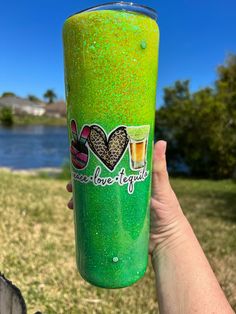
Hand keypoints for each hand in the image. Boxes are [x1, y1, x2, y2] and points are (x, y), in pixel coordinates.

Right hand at [66, 140, 186, 258]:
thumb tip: (161, 141)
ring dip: (80, 199)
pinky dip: (86, 215)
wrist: (168, 243)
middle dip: (82, 183)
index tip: (81, 160)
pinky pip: (97, 217)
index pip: (110, 169)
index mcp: (131, 181)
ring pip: (95, 201)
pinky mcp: (115, 223)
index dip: (95, 165)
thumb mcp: (162, 188)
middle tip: (70, 184)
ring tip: (70, 202)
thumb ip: (159, 167)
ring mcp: (117, 209)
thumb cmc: (168, 212)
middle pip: (98, 184)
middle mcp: (122, 193)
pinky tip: (76, 215)